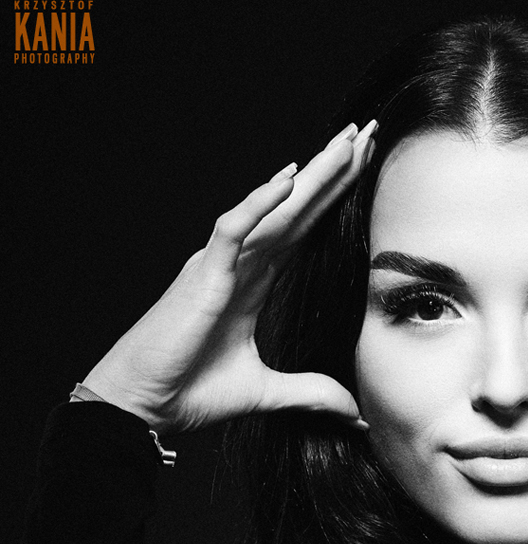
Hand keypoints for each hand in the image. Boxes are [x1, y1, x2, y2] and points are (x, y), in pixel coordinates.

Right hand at [80, 120, 376, 434]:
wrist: (145, 406)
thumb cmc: (189, 392)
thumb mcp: (266, 393)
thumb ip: (311, 393)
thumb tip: (355, 410)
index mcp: (253, 284)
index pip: (302, 231)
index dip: (332, 200)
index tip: (365, 169)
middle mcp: (239, 264)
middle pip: (295, 209)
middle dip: (331, 172)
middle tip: (365, 132)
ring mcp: (220, 265)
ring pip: (273, 209)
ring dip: (310, 177)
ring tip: (344, 144)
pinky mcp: (202, 276)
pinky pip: (234, 230)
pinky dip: (260, 204)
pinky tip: (288, 178)